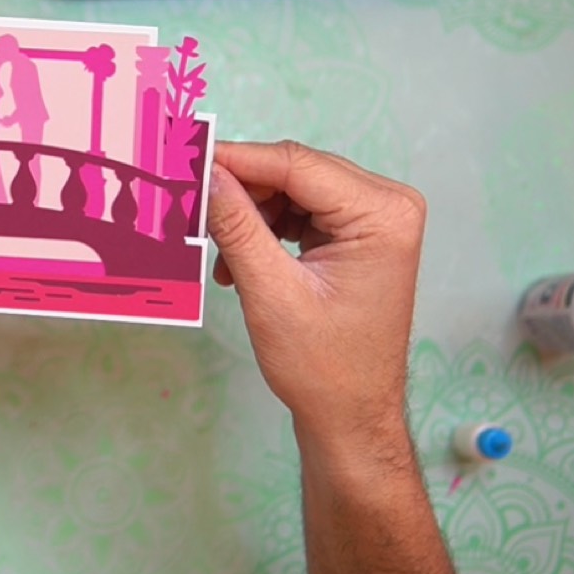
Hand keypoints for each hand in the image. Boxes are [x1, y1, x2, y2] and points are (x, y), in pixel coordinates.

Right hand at [206, 140, 426, 463]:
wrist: (351, 414)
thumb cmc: (324, 367)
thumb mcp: (271, 292)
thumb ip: (237, 226)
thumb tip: (206, 174)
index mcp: (382, 215)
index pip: (297, 165)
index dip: (237, 160)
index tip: (186, 158)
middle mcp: (387, 206)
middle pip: (295, 172)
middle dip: (241, 190)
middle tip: (191, 206)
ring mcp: (375, 220)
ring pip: (292, 189)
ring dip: (249, 214)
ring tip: (220, 256)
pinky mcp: (357, 234)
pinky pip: (299, 210)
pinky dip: (264, 228)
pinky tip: (239, 262)